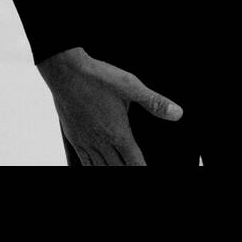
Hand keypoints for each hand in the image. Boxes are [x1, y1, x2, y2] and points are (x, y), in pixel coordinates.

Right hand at [38, 47, 182, 165]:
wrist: (64, 70)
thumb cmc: (95, 77)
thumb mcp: (130, 86)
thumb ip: (154, 102)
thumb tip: (177, 113)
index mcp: (118, 133)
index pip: (135, 163)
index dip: (142, 169)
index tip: (145, 170)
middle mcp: (101, 142)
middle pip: (118, 169)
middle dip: (127, 171)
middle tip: (132, 168)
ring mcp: (85, 141)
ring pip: (100, 168)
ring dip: (110, 171)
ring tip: (117, 169)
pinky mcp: (73, 136)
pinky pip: (84, 161)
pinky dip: (92, 168)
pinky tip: (96, 166)